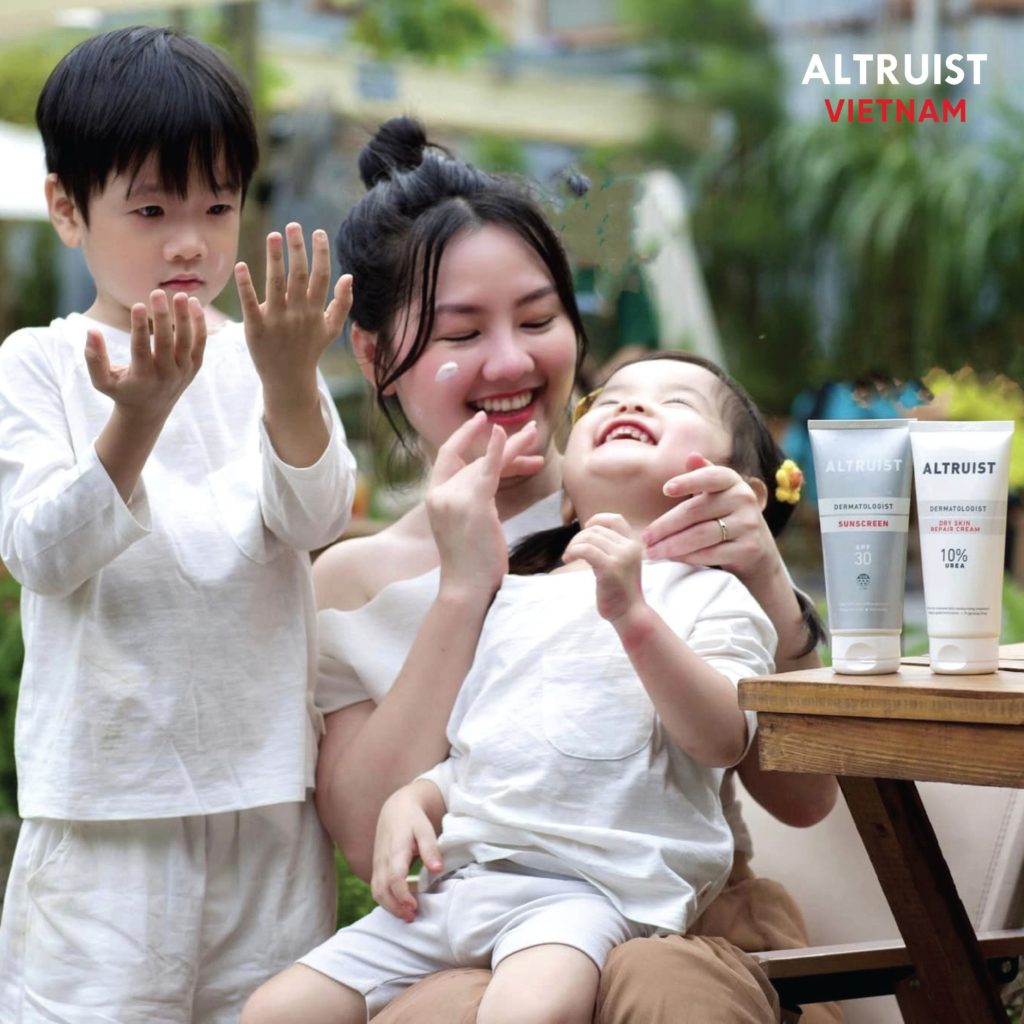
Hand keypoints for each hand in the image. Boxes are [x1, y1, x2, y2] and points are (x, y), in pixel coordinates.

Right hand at [85, 290, 205, 422]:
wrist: (150, 410)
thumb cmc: (122, 391)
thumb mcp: (102, 381)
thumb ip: (94, 358)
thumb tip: (91, 331)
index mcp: (142, 378)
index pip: (141, 349)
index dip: (139, 327)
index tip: (137, 305)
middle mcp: (166, 375)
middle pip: (167, 343)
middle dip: (163, 317)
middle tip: (158, 292)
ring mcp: (183, 371)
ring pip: (187, 341)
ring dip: (185, 317)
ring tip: (181, 295)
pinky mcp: (194, 367)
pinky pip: (200, 343)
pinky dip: (199, 324)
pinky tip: (195, 304)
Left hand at [235, 223, 352, 404]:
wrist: (289, 380)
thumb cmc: (309, 350)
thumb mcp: (331, 329)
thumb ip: (342, 303)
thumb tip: (348, 276)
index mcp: (316, 312)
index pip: (321, 277)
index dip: (320, 253)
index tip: (317, 232)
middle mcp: (298, 314)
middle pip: (299, 276)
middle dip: (297, 249)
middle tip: (293, 225)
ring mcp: (277, 321)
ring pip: (276, 285)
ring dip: (274, 259)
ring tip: (273, 235)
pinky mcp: (256, 329)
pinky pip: (250, 303)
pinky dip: (246, 285)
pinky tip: (241, 265)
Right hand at [371, 788, 442, 921]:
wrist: (396, 809)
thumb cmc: (413, 819)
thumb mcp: (425, 829)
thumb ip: (430, 848)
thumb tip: (437, 869)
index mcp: (395, 850)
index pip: (394, 878)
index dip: (402, 896)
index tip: (414, 906)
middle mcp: (383, 859)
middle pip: (381, 890)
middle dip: (395, 907)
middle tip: (413, 917)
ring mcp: (378, 864)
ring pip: (376, 891)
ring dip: (389, 907)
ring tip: (408, 914)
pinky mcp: (377, 867)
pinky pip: (377, 888)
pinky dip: (386, 900)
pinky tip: (401, 904)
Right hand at [427, 413, 540, 595]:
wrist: (466, 588)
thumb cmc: (470, 566)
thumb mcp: (465, 529)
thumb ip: (472, 506)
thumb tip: (487, 498)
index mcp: (435, 498)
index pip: (448, 457)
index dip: (463, 436)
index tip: (483, 423)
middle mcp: (439, 493)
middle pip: (475, 459)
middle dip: (505, 445)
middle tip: (529, 431)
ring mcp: (454, 497)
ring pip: (487, 461)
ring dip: (515, 446)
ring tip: (534, 433)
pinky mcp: (474, 502)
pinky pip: (488, 468)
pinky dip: (497, 448)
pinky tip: (503, 432)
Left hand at [563, 512, 644, 623]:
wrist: (630, 613)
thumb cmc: (620, 590)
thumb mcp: (621, 562)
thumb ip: (611, 547)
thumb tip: (587, 532)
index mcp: (634, 544)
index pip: (616, 519)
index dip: (597, 519)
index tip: (585, 529)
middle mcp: (630, 547)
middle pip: (596, 529)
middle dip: (578, 538)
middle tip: (571, 553)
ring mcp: (621, 557)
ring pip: (589, 538)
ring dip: (573, 545)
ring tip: (568, 557)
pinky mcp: (610, 568)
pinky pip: (585, 550)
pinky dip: (573, 551)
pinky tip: (568, 559)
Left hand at [642, 453, 775, 582]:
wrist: (755, 548)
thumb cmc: (724, 515)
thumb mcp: (715, 493)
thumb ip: (701, 475)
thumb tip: (692, 456)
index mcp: (731, 480)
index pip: (709, 476)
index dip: (688, 482)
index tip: (666, 489)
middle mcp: (743, 498)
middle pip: (695, 511)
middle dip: (665, 526)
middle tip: (645, 538)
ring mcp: (748, 524)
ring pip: (701, 535)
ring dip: (672, 545)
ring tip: (652, 551)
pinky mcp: (748, 548)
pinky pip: (711, 553)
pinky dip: (688, 557)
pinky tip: (672, 559)